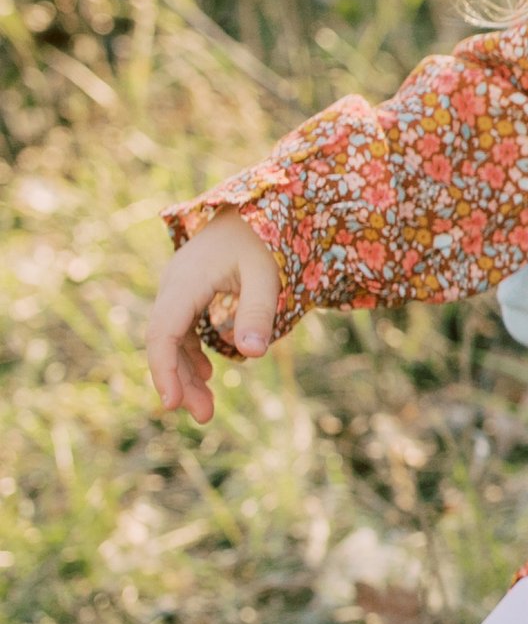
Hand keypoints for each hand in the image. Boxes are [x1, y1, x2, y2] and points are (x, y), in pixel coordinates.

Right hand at [146, 218, 281, 423]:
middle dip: (179, 381)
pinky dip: (191, 353)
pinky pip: (181, 328)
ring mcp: (179, 288)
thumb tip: (252, 354)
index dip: (164, 370)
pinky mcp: (189, 292)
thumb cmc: (264, 238)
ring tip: (206, 407)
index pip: (163, 332)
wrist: (258, 207)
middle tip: (203, 417)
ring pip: (172, 338)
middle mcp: (174, 284)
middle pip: (164, 341)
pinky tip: (206, 373)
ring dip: (185, 371)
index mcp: (186, 280)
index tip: (173, 404)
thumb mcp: (268, 275)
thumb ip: (259, 312)